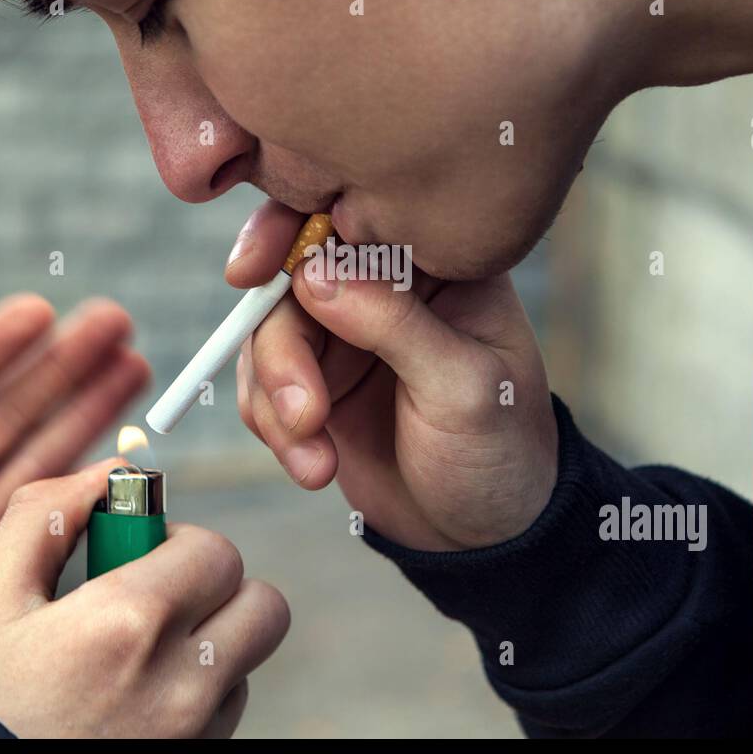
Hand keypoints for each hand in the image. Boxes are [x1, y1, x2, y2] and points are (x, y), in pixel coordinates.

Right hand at [0, 461, 288, 737]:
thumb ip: (49, 513)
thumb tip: (115, 470)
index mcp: (128, 625)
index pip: (217, 553)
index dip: (179, 544)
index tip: (138, 557)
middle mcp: (179, 687)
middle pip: (261, 607)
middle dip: (212, 589)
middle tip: (151, 598)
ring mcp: (193, 738)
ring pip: (246, 661)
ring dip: (207, 644)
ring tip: (132, 656)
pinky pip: (226, 713)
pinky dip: (196, 694)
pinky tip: (134, 697)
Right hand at [229, 201, 558, 551]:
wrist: (485, 538)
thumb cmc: (500, 454)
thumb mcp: (462, 389)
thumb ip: (394, 325)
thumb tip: (314, 272)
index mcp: (436, 264)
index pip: (351, 215)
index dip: (289, 230)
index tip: (251, 271)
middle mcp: (386, 288)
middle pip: (291, 279)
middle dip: (283, 351)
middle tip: (303, 416)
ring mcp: (347, 335)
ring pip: (268, 335)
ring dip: (275, 401)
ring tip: (315, 459)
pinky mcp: (318, 383)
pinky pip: (263, 385)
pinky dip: (274, 429)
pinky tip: (314, 467)